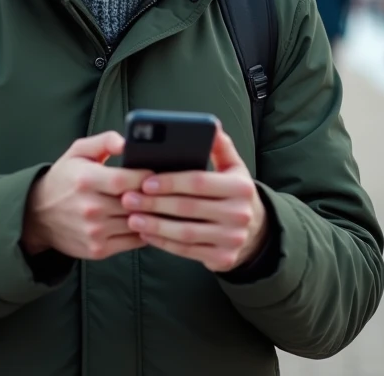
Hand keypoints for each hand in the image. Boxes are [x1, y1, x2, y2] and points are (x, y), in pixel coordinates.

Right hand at [22, 132, 151, 260]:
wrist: (38, 215)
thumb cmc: (64, 178)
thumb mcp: (78, 152)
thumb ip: (105, 141)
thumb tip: (128, 142)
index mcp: (86, 180)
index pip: (125, 180)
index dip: (145, 177)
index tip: (156, 173)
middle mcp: (89, 208)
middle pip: (134, 203)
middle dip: (153, 196)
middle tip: (166, 190)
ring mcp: (94, 232)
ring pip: (138, 223)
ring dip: (152, 215)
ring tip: (161, 205)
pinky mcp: (98, 250)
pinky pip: (133, 242)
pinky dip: (145, 232)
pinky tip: (148, 221)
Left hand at [121, 124, 267, 271]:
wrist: (255, 231)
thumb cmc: (233, 193)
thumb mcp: (234, 168)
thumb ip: (221, 147)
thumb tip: (212, 125)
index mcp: (241, 187)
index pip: (199, 182)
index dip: (170, 182)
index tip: (145, 181)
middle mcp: (240, 214)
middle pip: (188, 208)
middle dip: (154, 203)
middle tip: (129, 199)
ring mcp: (232, 239)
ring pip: (185, 232)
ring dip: (155, 225)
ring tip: (132, 218)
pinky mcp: (223, 259)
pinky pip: (187, 251)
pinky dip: (163, 243)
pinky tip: (146, 234)